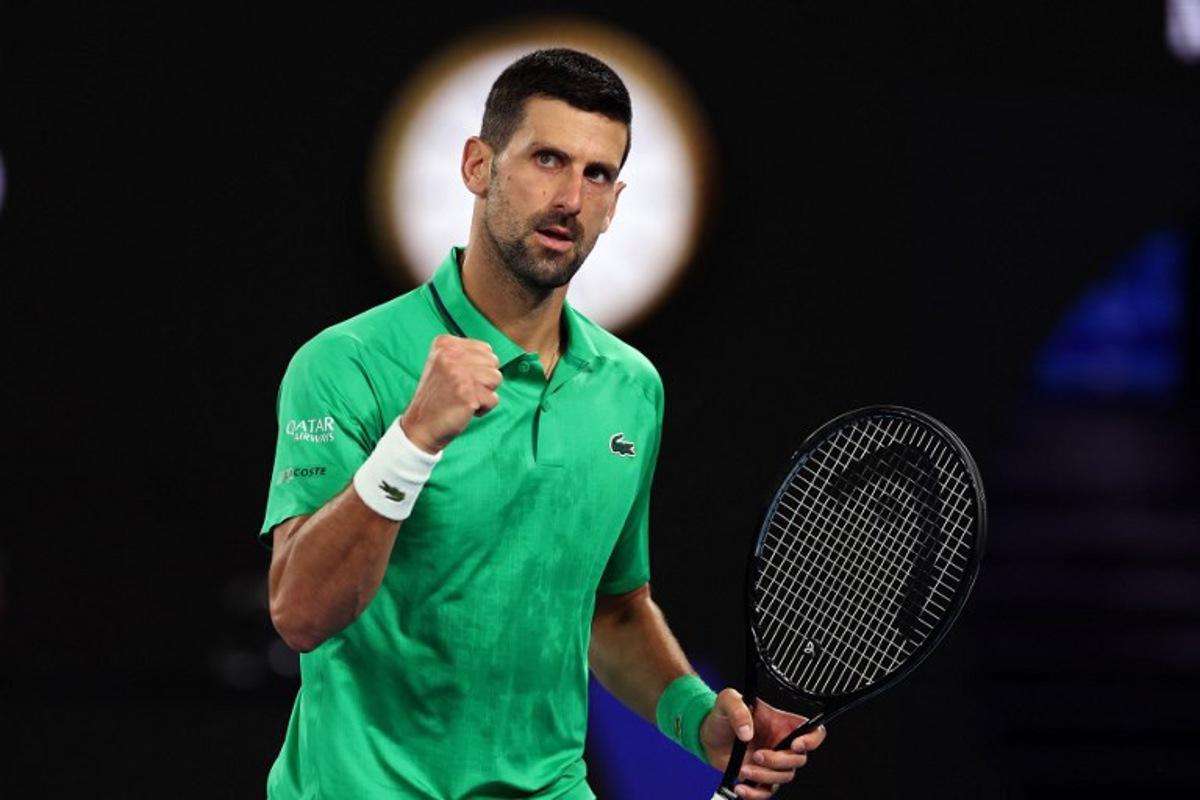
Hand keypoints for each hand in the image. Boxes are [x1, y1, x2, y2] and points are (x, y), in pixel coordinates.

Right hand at [400, 335, 501, 452]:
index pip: (485, 349)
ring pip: (496, 378)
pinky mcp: (467, 393)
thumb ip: (466, 355)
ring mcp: (458, 373)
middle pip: (493, 362)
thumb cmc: (438, 398)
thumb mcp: (444, 365)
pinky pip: (493, 399)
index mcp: (445, 344)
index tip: (459, 379)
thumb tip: (493, 357)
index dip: (479, 368)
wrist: (421, 426)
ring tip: (464, 399)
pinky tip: (465, 410)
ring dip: (485, 394)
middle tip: (462, 390)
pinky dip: (483, 409)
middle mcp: (450, 354)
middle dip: (484, 380)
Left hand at [700, 689, 826, 798]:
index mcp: (781, 723)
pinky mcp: (761, 777)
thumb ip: (738, 709)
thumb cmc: (722, 716)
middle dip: (778, 761)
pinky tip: (741, 787)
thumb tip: (747, 731)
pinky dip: (755, 793)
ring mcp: (772, 763)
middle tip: (757, 755)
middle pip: (798, 759)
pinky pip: (767, 791)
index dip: (812, 740)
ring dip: (764, 776)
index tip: (796, 745)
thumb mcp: (727, 701)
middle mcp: (781, 744)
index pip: (813, 731)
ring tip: (743, 769)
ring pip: (783, 777)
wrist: (708, 735)